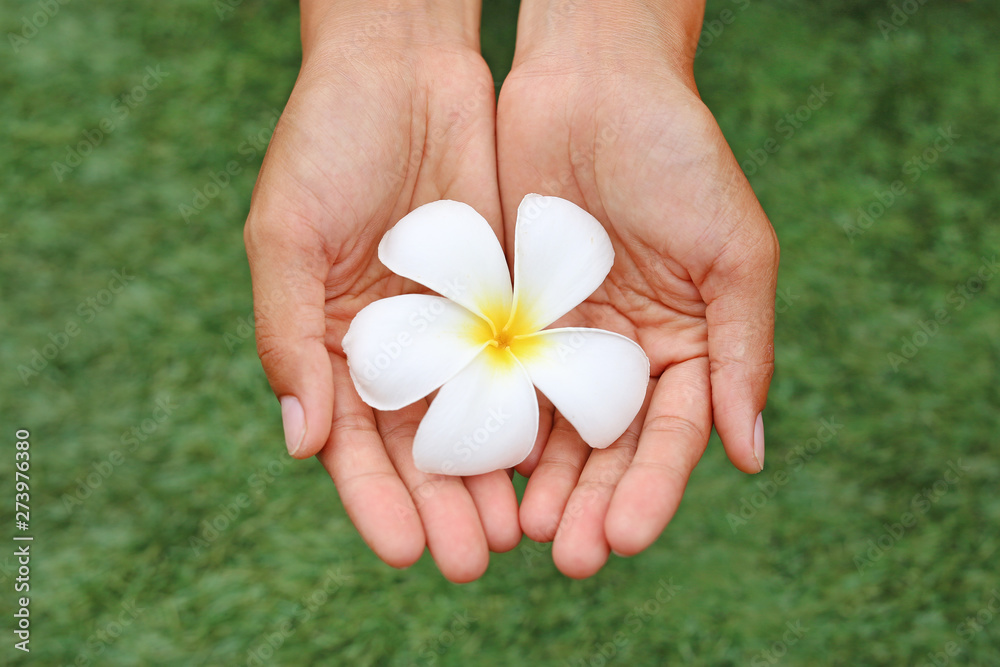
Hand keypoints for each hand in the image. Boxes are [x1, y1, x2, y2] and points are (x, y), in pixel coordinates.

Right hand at [243, 0, 518, 581]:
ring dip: (493, 478)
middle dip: (442, 507)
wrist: (405, 65)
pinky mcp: (505, 296)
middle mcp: (395, 347)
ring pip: (476, 420)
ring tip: (519, 532)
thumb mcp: (287, 233)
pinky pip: (520, 365)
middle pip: (419, 448)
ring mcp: (454, 326)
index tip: (404, 550)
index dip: (375, 499)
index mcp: (330, 342)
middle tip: (471, 561)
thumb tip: (302, 440)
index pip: (352, 444)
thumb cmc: (327, 140)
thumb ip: (287, 335)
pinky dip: (533, 414)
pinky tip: (552, 460)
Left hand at [497, 0, 778, 576]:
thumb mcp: (735, 251)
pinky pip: (495, 382)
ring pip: (548, 429)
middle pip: (607, 450)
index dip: (651, 490)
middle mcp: (621, 356)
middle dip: (589, 504)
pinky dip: (489, 427)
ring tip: (518, 534)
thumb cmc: (677, 155)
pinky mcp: (504, 316)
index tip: (623, 536)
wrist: (591, 82)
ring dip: (537, 484)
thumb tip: (751, 454)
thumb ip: (744, 350)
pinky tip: (475, 470)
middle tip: (565, 556)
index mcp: (686, 347)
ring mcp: (560, 340)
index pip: (671, 437)